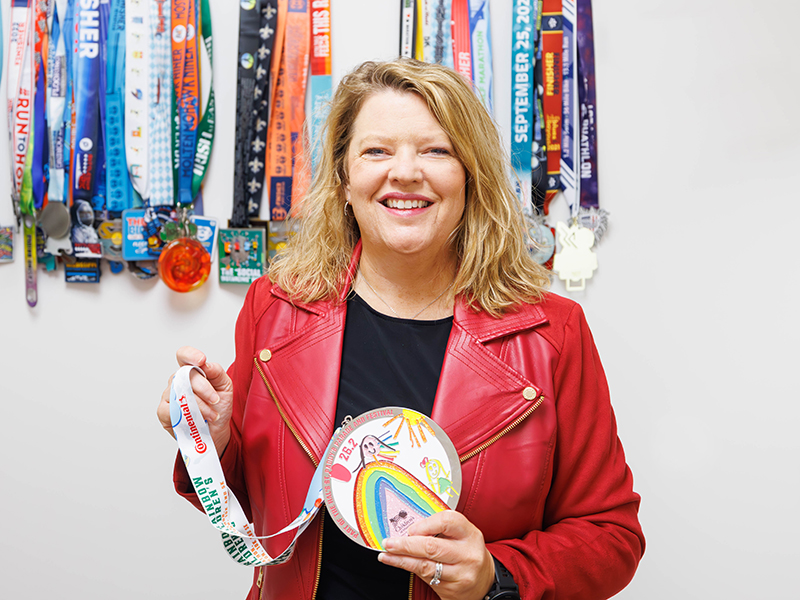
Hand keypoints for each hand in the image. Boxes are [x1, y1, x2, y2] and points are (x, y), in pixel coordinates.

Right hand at [156, 346, 233, 455]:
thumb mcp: (225, 387)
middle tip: (215, 400)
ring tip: (212, 414)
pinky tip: (198, 419)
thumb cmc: (218, 407)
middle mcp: (178, 381)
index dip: (190, 355)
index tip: (201, 360)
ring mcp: (169, 395)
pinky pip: (171, 409)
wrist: (217, 431)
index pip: (183, 355)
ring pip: (179, 392)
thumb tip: (206, 364)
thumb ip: (216, 372)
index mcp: (192, 372)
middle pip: (184, 375)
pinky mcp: (163, 412)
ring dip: (199, 405)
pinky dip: (188, 414)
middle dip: (203, 388)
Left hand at [378, 511, 495, 599]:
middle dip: (405, 545)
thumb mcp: (461, 535)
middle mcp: (468, 554)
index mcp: (470, 534)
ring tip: (386, 555)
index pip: (447, 521)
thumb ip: (439, 529)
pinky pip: (426, 578)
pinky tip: (398, 564)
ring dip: (401, 560)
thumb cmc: (466, 552)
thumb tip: (408, 529)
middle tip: (388, 542)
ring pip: (425, 566)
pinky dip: (409, 569)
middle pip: (431, 546)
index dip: (425, 524)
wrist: (484, 581)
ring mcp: (461, 574)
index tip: (410, 528)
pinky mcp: (453, 590)